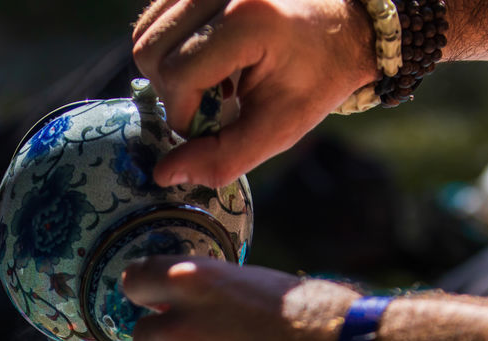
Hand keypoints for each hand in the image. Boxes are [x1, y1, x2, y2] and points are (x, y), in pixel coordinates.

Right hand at [132, 0, 374, 187]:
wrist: (341, 28)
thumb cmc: (314, 78)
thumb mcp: (278, 128)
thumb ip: (223, 157)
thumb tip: (164, 174)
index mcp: (249, 18)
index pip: (178, 74)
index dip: (184, 113)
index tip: (211, 124)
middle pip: (150, 50)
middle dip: (172, 91)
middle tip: (209, 102)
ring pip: (146, 33)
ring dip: (169, 69)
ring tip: (212, 79)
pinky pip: (156, 18)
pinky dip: (172, 47)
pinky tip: (209, 58)